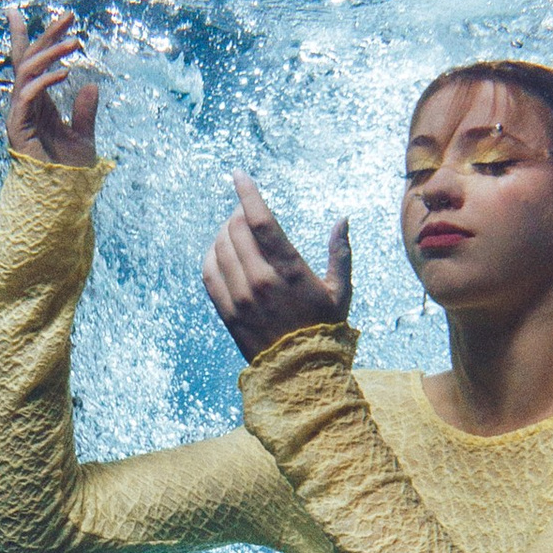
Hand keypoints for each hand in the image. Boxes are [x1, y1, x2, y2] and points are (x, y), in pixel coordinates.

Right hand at [4, 2, 99, 164]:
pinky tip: (65, 72)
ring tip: (76, 42)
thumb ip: (84, 111)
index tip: (22, 13)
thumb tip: (90, 86)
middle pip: (29, 59)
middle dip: (46, 34)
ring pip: (28, 71)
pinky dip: (45, 81)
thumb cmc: (68, 172)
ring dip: (51, 52)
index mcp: (38, 102)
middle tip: (70, 16)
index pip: (29, 63)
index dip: (28, 37)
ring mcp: (20, 114)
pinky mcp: (19, 126)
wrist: (61, 200)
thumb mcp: (83, 135)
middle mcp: (26, 104)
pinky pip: (27, 95)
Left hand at [201, 172, 351, 360]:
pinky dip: (211, 255)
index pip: (261, 221)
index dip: (247, 193)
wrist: (301, 376)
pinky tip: (220, 252)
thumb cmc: (325, 330)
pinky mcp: (226, 313)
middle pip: (236, 230)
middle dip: (238, 213)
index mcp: (290, 272)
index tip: (238, 175)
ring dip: (224, 232)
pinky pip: (208, 273)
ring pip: (220, 248)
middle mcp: (260, 281)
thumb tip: (343, 219)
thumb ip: (339, 252)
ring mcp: (240, 298)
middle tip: (245, 211)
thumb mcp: (340, 291)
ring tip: (235, 231)